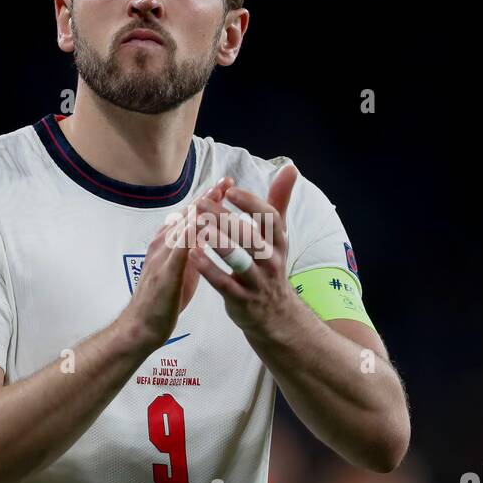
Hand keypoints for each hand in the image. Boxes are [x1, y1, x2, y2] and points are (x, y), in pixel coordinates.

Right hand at [121, 178, 231, 348]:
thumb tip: (208, 232)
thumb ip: (191, 250)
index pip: (189, 215)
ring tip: (217, 196)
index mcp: (167, 243)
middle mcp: (162, 245)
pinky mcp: (164, 276)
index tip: (226, 184)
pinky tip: (200, 228)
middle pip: (186, 216)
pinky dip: (188, 238)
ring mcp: (161, 258)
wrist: (142, 326)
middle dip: (206, 198)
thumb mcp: (181, 269)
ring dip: (199, 211)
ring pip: (181, 229)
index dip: (207, 198)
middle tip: (225, 181)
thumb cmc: (163, 298)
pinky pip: (176, 254)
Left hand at [187, 163, 297, 336]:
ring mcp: (256, 282)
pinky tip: (192, 254)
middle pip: (250, 236)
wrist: (275, 315)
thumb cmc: (270, 265)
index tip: (230, 190)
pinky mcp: (242, 300)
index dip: (251, 203)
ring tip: (197, 226)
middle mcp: (271, 261)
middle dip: (226, 218)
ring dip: (217, 241)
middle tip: (202, 203)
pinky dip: (208, 269)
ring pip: (238, 259)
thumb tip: (290, 167)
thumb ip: (279, 201)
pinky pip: (224, 284)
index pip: (269, 218)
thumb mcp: (278, 235)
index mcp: (278, 242)